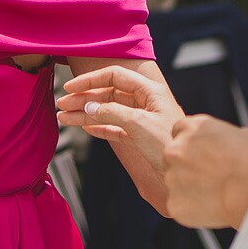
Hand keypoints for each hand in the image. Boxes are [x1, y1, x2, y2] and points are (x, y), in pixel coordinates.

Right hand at [58, 66, 182, 212]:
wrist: (184, 172)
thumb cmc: (167, 144)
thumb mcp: (137, 124)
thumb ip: (111, 112)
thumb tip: (89, 106)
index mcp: (149, 91)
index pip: (114, 76)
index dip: (90, 80)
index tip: (70, 87)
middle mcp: (145, 101)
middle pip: (108, 93)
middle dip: (84, 98)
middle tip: (63, 105)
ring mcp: (142, 118)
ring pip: (108, 110)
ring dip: (86, 114)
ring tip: (65, 119)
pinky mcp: (139, 135)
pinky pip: (114, 126)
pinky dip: (99, 126)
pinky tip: (85, 128)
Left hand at [162, 115, 247, 230]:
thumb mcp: (243, 135)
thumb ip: (225, 136)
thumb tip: (228, 142)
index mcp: (190, 128)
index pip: (179, 131)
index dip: (193, 144)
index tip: (205, 154)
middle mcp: (174, 150)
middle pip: (172, 158)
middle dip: (187, 166)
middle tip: (210, 177)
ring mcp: (172, 177)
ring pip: (175, 183)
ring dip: (189, 188)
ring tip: (216, 194)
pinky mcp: (173, 203)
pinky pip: (179, 206)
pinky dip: (191, 208)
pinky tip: (212, 208)